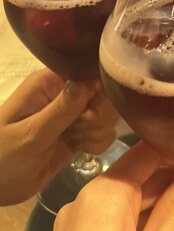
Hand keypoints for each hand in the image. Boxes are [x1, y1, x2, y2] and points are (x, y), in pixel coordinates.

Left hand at [0, 69, 116, 204]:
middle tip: (76, 131)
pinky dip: (97, 143)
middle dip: (97, 117)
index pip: (89, 74)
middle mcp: (64, 94)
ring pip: (107, 114)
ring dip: (97, 132)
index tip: (87, 114)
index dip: (97, 93)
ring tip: (75, 142)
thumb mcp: (30, 134)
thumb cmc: (3, 157)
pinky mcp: (79, 134)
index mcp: (49, 83)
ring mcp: (73, 114)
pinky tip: (80, 150)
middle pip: (104, 95)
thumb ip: (60, 110)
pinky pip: (104, 132)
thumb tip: (85, 83)